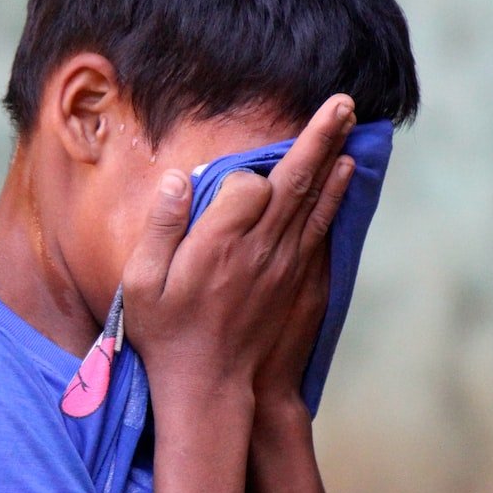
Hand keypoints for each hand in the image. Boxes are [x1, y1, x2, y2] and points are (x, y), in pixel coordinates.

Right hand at [120, 95, 356, 399]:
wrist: (213, 391)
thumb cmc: (168, 336)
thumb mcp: (142, 284)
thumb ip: (161, 227)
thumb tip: (179, 178)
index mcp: (221, 243)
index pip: (246, 184)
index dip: (237, 175)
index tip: (219, 184)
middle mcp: (262, 249)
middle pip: (295, 180)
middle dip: (319, 136)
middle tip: (342, 101)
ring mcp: (288, 266)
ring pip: (316, 201)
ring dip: (334, 158)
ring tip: (349, 123)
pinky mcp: (303, 283)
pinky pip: (323, 229)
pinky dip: (335, 197)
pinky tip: (343, 176)